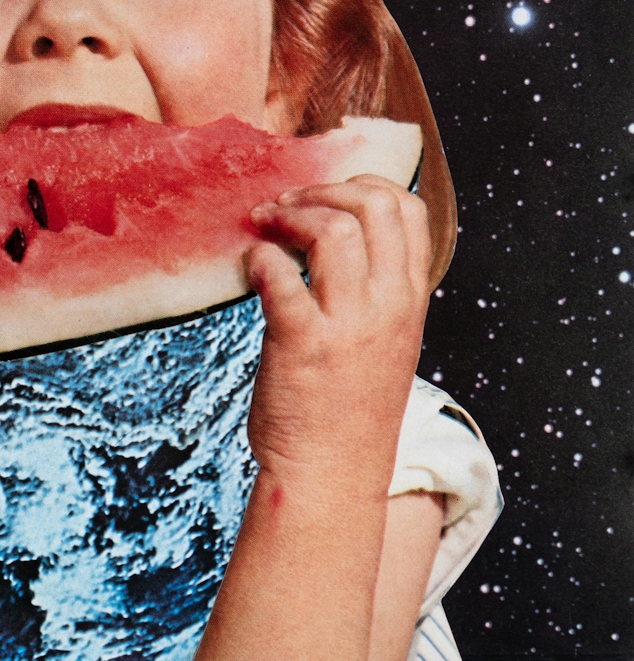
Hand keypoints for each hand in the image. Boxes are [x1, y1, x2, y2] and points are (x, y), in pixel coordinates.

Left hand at [244, 176, 431, 500]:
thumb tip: (337, 235)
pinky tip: (250, 265)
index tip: (323, 194)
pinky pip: (283, 278)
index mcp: (410, 302)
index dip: (363, 184)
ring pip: (334, 231)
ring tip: (262, 225)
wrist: (330, 475)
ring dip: (289, 215)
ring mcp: (350, 327)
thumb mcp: (382, 341)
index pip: (410, 211)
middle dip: (322, 191)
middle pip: (375, 206)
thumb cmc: (345, 407)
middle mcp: (389, 308)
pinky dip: (261, 258)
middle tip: (283, 206)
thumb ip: (373, 292)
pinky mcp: (303, 345)